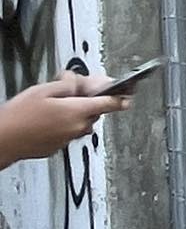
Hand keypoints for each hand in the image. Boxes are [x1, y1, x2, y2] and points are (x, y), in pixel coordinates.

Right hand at [0, 74, 130, 167]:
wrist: (2, 141)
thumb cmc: (19, 117)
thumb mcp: (43, 90)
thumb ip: (67, 84)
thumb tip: (78, 81)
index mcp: (77, 111)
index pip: (110, 103)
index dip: (121, 96)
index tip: (130, 94)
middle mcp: (78, 127)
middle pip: (95, 111)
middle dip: (88, 100)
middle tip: (70, 91)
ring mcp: (69, 138)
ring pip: (82, 121)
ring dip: (75, 112)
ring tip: (52, 106)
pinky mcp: (59, 146)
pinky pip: (69, 131)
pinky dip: (64, 123)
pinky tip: (46, 119)